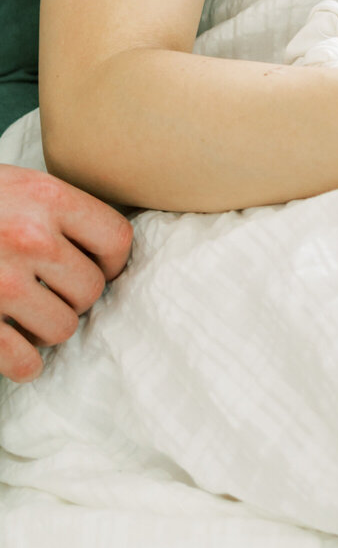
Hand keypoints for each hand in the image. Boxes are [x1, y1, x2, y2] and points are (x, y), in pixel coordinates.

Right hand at [0, 165, 132, 382]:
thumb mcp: (14, 184)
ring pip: (62, 328)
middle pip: (90, 289)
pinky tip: (13, 348)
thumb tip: (104, 248)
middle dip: (73, 296)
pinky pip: (24, 362)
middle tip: (47, 289)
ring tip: (25, 313)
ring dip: (47, 327)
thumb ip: (55, 208)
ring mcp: (1, 283)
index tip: (95, 266)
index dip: (110, 260)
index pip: (115, 239)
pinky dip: (24, 363)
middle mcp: (30, 238)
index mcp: (46, 197)